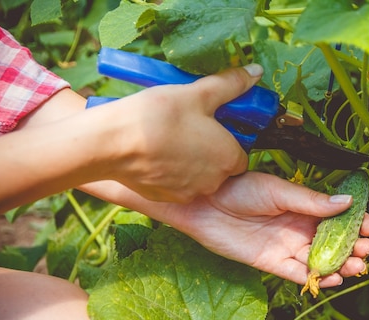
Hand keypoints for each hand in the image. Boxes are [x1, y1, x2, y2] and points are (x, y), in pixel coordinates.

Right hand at [0, 64, 264, 212]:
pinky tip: (155, 154)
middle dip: (209, 151)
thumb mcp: (198, 93)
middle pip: (220, 167)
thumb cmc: (159, 116)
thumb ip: (231, 84)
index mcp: (229, 158)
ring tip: (170, 139)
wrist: (112, 143)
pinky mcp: (166, 197)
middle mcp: (214, 182)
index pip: (240, 155)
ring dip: (190, 163)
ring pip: (198, 178)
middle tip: (188, 128)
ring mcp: (190, 193)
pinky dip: (170, 172)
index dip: (228, 140)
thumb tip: (256, 73)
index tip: (212, 126)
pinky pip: (175, 185)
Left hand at [161, 171, 368, 287]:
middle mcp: (298, 228)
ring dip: (339, 265)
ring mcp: (286, 247)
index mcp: (303, 206)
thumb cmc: (239, 188)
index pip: (336, 217)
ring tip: (356, 267)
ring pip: (319, 260)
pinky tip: (333, 280)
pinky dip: (315, 279)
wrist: (204, 204)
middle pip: (331, 242)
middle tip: (365, 251)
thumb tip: (348, 201)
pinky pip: (298, 275)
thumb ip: (312, 201)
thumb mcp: (279, 191)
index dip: (354, 223)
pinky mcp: (272, 264)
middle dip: (351, 247)